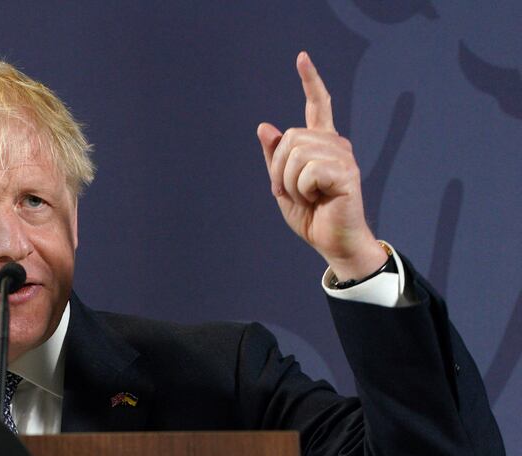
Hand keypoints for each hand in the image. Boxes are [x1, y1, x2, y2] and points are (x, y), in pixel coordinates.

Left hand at [257, 52, 387, 280]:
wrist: (332, 242)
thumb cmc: (311, 215)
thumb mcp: (282, 185)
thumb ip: (274, 157)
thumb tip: (264, 126)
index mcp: (321, 145)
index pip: (318, 105)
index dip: (310, 81)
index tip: (301, 58)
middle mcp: (336, 144)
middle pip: (290, 138)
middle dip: (278, 170)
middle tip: (291, 192)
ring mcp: (343, 157)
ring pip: (296, 154)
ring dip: (290, 183)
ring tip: (308, 197)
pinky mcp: (347, 173)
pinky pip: (308, 171)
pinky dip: (302, 190)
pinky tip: (318, 200)